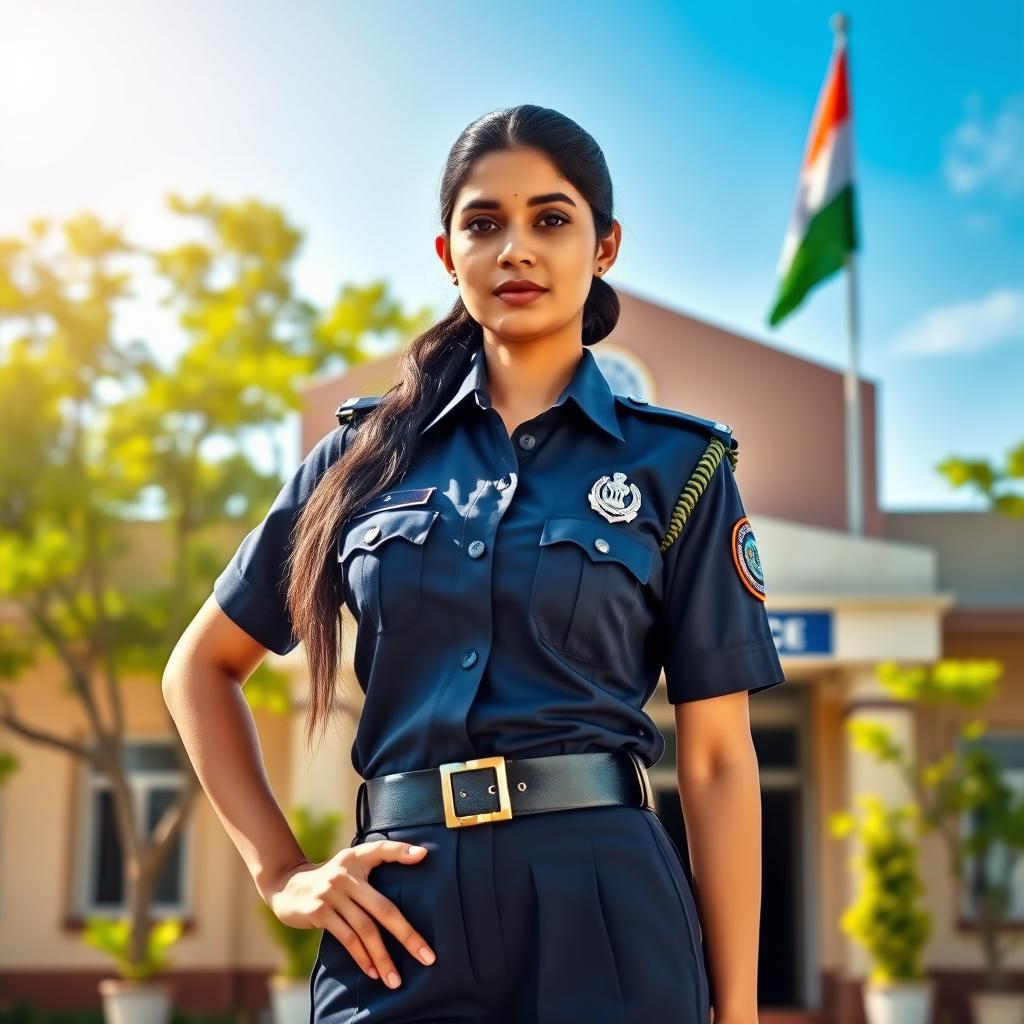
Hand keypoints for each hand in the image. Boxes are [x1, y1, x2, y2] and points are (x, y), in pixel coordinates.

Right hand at [268, 840, 434, 988]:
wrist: (286, 886)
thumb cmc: (330, 879)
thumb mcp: (350, 866)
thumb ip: (375, 867)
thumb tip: (415, 868)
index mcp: (356, 858)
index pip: (382, 849)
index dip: (402, 851)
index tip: (424, 856)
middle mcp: (346, 874)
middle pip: (383, 908)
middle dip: (407, 935)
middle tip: (427, 957)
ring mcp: (332, 893)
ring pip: (365, 930)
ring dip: (383, 958)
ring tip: (396, 980)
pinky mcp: (319, 911)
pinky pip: (346, 938)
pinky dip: (362, 957)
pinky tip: (373, 972)